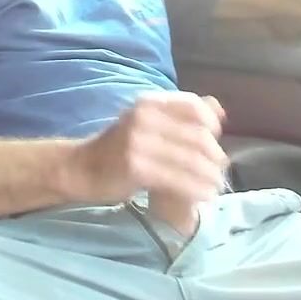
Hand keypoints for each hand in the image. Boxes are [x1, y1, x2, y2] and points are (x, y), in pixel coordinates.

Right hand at [57, 92, 228, 235]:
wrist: (80, 169)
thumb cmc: (118, 148)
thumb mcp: (146, 122)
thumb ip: (180, 115)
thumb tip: (218, 110)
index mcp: (148, 102)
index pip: (193, 107)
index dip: (211, 124)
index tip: (216, 141)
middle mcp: (143, 117)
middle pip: (197, 136)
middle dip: (215, 158)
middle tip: (220, 173)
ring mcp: (137, 141)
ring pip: (190, 160)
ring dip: (210, 177)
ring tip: (216, 188)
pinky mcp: (135, 167)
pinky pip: (177, 179)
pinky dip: (196, 189)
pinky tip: (204, 196)